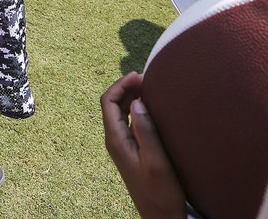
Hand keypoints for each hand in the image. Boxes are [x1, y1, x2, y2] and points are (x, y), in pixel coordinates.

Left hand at [101, 72, 185, 218]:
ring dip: (131, 96)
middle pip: (112, 103)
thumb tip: (137, 101)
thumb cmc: (162, 194)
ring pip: (120, 111)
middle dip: (126, 87)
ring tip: (149, 87)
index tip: (139, 76)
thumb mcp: (157, 161)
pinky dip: (136, 108)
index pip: (108, 101)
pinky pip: (127, 121)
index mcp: (116, 140)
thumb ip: (146, 131)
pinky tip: (150, 106)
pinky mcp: (130, 149)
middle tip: (147, 78)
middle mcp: (114, 140)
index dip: (121, 84)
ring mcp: (122, 145)